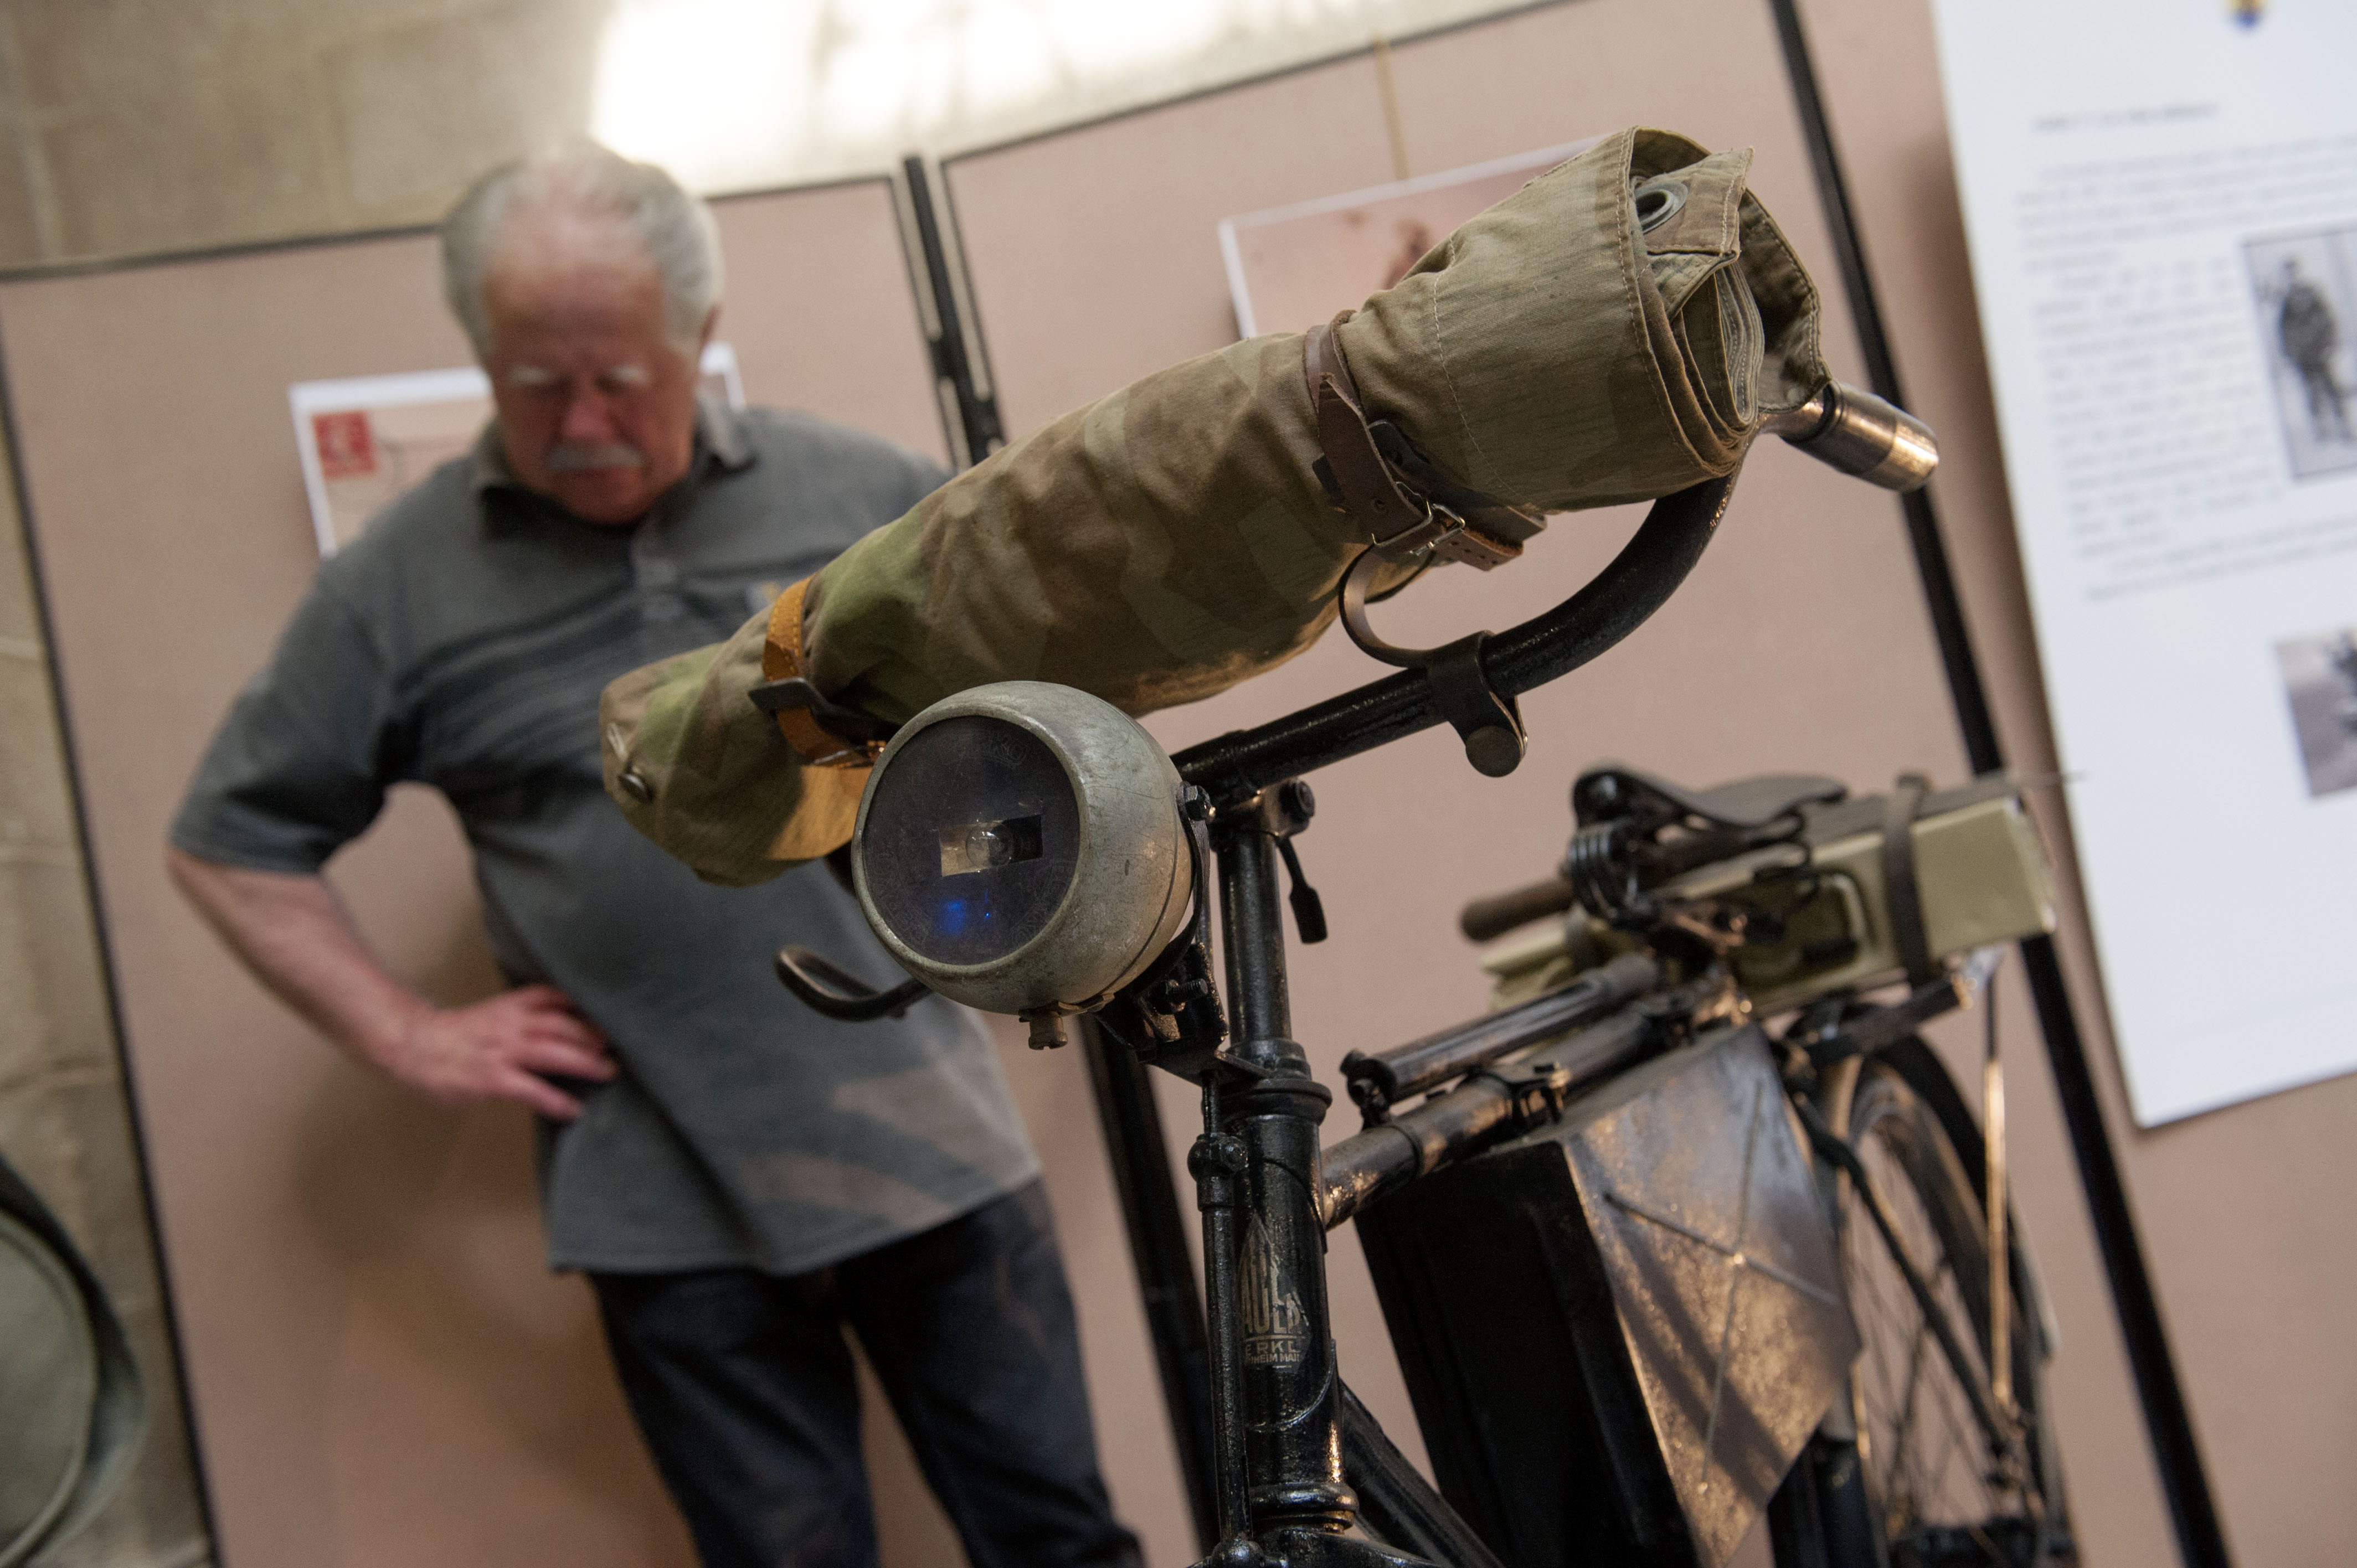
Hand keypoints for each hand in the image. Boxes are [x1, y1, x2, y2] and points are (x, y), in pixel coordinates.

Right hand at [371, 985, 616, 1120]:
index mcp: (513, 1005)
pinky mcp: (493, 1079)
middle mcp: (512, 1024)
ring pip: (553, 1052)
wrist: (415, 1046)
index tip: (612, 1011)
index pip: (556, 996)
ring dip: (586, 1062)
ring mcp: (503, 1051)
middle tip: (621, 1046)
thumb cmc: (460, 1035)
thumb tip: (568, 1027)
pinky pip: (532, 1090)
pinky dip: (556, 1100)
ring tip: (609, 1071)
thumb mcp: (496, 1014)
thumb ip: (527, 1017)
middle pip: (563, 1024)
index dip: (586, 1004)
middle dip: (595, 1034)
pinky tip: (573, 1110)